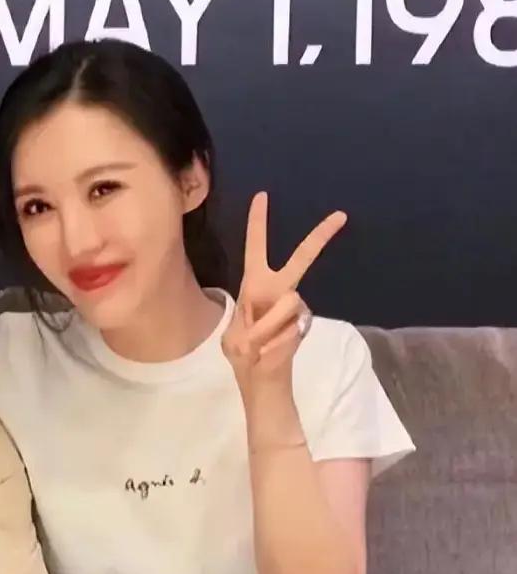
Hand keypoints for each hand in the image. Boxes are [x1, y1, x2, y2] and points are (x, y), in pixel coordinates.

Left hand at [222, 192, 345, 393]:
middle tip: (340, 215)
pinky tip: (270, 349)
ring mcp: (294, 305)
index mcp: (254, 283)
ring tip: (257, 342)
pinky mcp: (304, 322)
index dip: (258, 223)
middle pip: (301, 258)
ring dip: (265, 327)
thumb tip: (275, 323)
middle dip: (319, 237)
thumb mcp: (233, 338)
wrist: (258, 378)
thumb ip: (250, 327)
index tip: (263, 195)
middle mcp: (277, 289)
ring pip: (286, 304)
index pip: (256, 247)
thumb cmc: (243, 352)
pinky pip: (289, 325)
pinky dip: (274, 339)